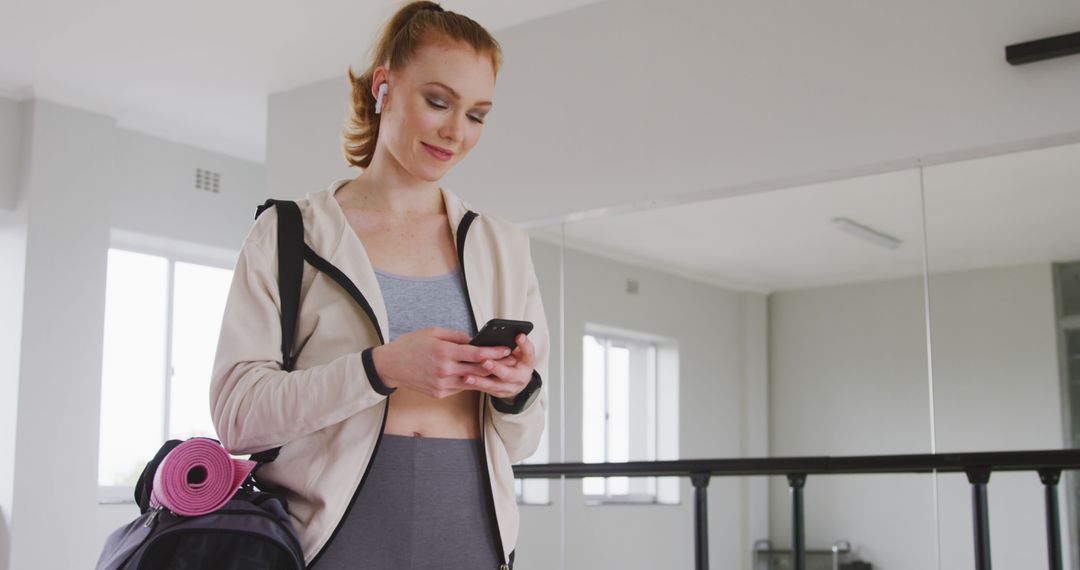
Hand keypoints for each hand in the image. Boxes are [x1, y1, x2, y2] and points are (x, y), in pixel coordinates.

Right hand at [370, 327, 511, 398]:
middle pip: (478, 370)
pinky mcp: (439, 393)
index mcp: (444, 352)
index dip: (494, 352)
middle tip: (510, 361)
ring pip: (471, 381)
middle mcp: (444, 370)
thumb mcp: (432, 332)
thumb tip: (473, 339)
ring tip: (498, 369)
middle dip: (496, 365)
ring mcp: (442, 384)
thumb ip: (455, 336)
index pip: (476, 353)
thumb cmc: (410, 345)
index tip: (506, 349)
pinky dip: (469, 381)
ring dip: (485, 376)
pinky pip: (460, 387)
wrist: (390, 366)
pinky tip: (478, 377)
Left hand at [461, 333, 535, 401]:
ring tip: (468, 377)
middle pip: (509, 374)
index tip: (518, 336)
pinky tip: (465, 381)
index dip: (524, 344)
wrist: (519, 380)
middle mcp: (521, 377)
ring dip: (480, 381)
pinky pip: (486, 390)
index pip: (528, 352)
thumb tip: (505, 334)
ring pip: (494, 386)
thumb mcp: (520, 350)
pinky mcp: (499, 393)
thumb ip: (514, 343)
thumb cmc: (517, 360)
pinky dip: (475, 385)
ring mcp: (510, 388)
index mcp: (528, 362)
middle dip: (496, 368)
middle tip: (484, 361)